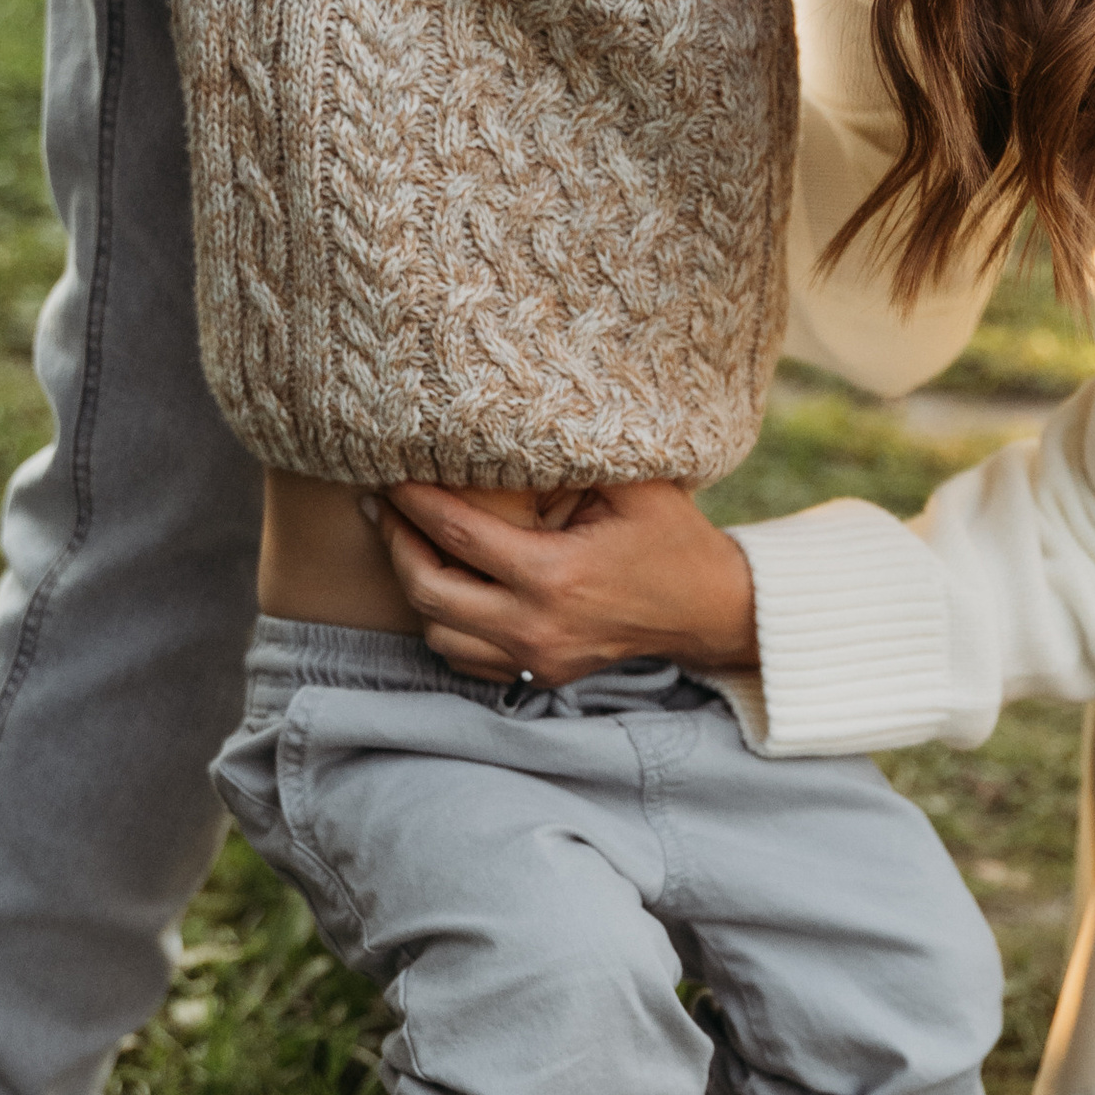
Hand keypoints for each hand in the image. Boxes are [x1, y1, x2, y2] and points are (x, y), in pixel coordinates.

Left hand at [368, 480, 760, 683]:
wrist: (710, 611)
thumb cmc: (674, 539)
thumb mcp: (637, 485)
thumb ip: (578, 453)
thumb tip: (513, 418)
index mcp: (555, 575)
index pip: (456, 533)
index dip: (414, 500)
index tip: (391, 473)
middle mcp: (537, 626)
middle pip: (428, 591)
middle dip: (396, 545)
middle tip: (384, 507)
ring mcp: (537, 659)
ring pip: (438, 633)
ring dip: (416, 588)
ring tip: (408, 543)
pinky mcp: (541, 676)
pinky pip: (465, 660)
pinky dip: (445, 625)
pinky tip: (445, 586)